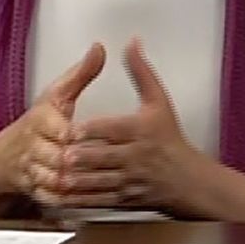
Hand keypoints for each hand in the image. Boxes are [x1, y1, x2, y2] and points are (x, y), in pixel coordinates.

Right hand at [0, 43, 104, 206]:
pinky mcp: (35, 190)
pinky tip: (91, 197)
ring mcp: (32, 170)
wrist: (7, 157)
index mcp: (40, 120)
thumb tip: (99, 49)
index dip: (75, 134)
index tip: (93, 135)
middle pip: (58, 157)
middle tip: (107, 162)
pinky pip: (53, 198)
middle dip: (80, 161)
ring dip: (78, 183)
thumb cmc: (38, 123)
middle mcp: (33, 146)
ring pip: (55, 180)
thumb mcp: (57, 94)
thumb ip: (81, 74)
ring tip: (104, 181)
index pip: (59, 128)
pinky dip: (71, 200)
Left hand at [59, 38, 205, 213]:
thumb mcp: (159, 101)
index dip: (91, 131)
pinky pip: (99, 200)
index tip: (71, 129)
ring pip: (99, 181)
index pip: (112, 130)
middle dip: (80, 158)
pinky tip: (63, 195)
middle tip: (58, 155)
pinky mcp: (124, 198)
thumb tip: (132, 43)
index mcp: (141, 131)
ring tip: (57, 176)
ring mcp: (129, 180)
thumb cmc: (170, 138)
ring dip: (77, 180)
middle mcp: (135, 156)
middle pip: (103, 157)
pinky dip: (80, 199)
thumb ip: (141, 71)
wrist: (187, 180)